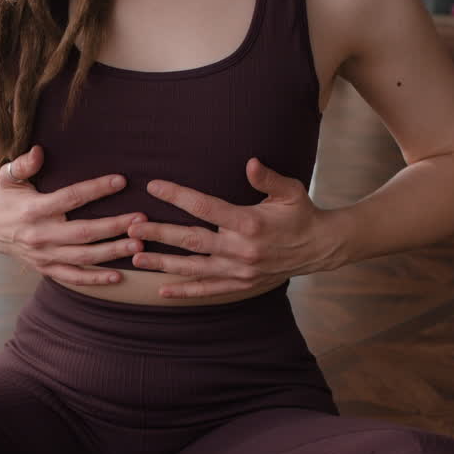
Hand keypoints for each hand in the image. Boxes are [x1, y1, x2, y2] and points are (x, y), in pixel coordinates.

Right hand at [0, 145, 149, 286]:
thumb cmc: (4, 195)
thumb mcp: (7, 176)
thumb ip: (23, 164)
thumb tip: (38, 151)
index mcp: (34, 209)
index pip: (70, 198)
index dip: (96, 189)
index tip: (121, 180)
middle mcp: (40, 235)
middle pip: (83, 232)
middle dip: (114, 226)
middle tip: (141, 220)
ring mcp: (43, 255)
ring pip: (83, 257)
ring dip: (112, 253)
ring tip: (138, 246)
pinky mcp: (45, 268)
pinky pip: (72, 277)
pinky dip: (95, 279)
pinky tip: (118, 276)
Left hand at [126, 158, 340, 298]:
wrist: (321, 248)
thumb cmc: (302, 213)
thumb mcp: (291, 191)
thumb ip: (268, 178)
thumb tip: (250, 163)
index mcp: (249, 222)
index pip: (205, 207)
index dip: (177, 195)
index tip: (154, 186)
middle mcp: (241, 249)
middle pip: (191, 241)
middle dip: (159, 234)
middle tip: (132, 228)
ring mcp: (239, 271)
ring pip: (193, 268)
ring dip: (163, 263)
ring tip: (136, 257)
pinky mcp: (240, 284)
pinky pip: (207, 290)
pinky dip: (184, 290)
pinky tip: (160, 289)